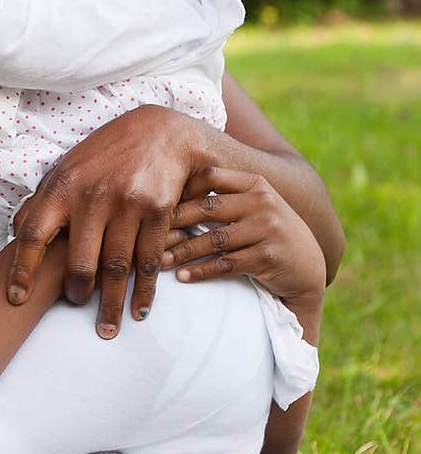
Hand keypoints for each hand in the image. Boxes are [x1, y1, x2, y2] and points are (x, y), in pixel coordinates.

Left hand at [6, 105, 207, 336]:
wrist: (159, 132)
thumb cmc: (105, 154)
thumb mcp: (68, 167)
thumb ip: (44, 200)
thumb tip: (16, 231)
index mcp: (61, 186)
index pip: (32, 234)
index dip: (22, 270)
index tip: (15, 298)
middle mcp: (90, 196)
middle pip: (78, 262)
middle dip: (76, 293)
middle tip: (75, 306)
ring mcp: (125, 204)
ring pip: (114, 268)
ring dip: (111, 304)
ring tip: (107, 327)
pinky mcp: (156, 210)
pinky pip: (147, 261)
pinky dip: (144, 291)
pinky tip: (139, 309)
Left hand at [161, 167, 326, 307]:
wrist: (306, 267)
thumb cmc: (268, 232)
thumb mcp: (253, 206)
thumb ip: (223, 196)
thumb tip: (168, 192)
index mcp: (255, 183)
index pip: (210, 176)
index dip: (180, 187)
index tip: (156, 203)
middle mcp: (263, 202)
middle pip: (207, 208)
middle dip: (174, 222)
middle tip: (146, 234)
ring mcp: (268, 229)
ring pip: (214, 239)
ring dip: (183, 252)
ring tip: (159, 261)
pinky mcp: (268, 257)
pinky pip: (226, 264)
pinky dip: (201, 271)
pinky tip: (183, 277)